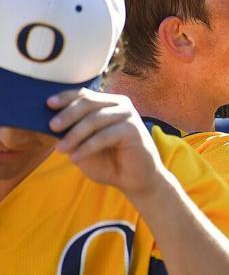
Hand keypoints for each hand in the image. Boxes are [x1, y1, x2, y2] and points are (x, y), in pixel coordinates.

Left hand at [48, 88, 166, 199]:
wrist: (134, 179)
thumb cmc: (109, 161)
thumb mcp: (84, 145)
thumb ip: (72, 133)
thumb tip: (52, 124)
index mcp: (108, 104)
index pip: (84, 95)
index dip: (66, 98)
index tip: (48, 104)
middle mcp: (119, 105)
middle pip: (88, 102)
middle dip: (68, 114)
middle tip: (52, 127)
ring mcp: (128, 115)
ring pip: (94, 119)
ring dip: (74, 134)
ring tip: (60, 149)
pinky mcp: (134, 129)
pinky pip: (104, 135)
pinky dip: (87, 147)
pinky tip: (75, 157)